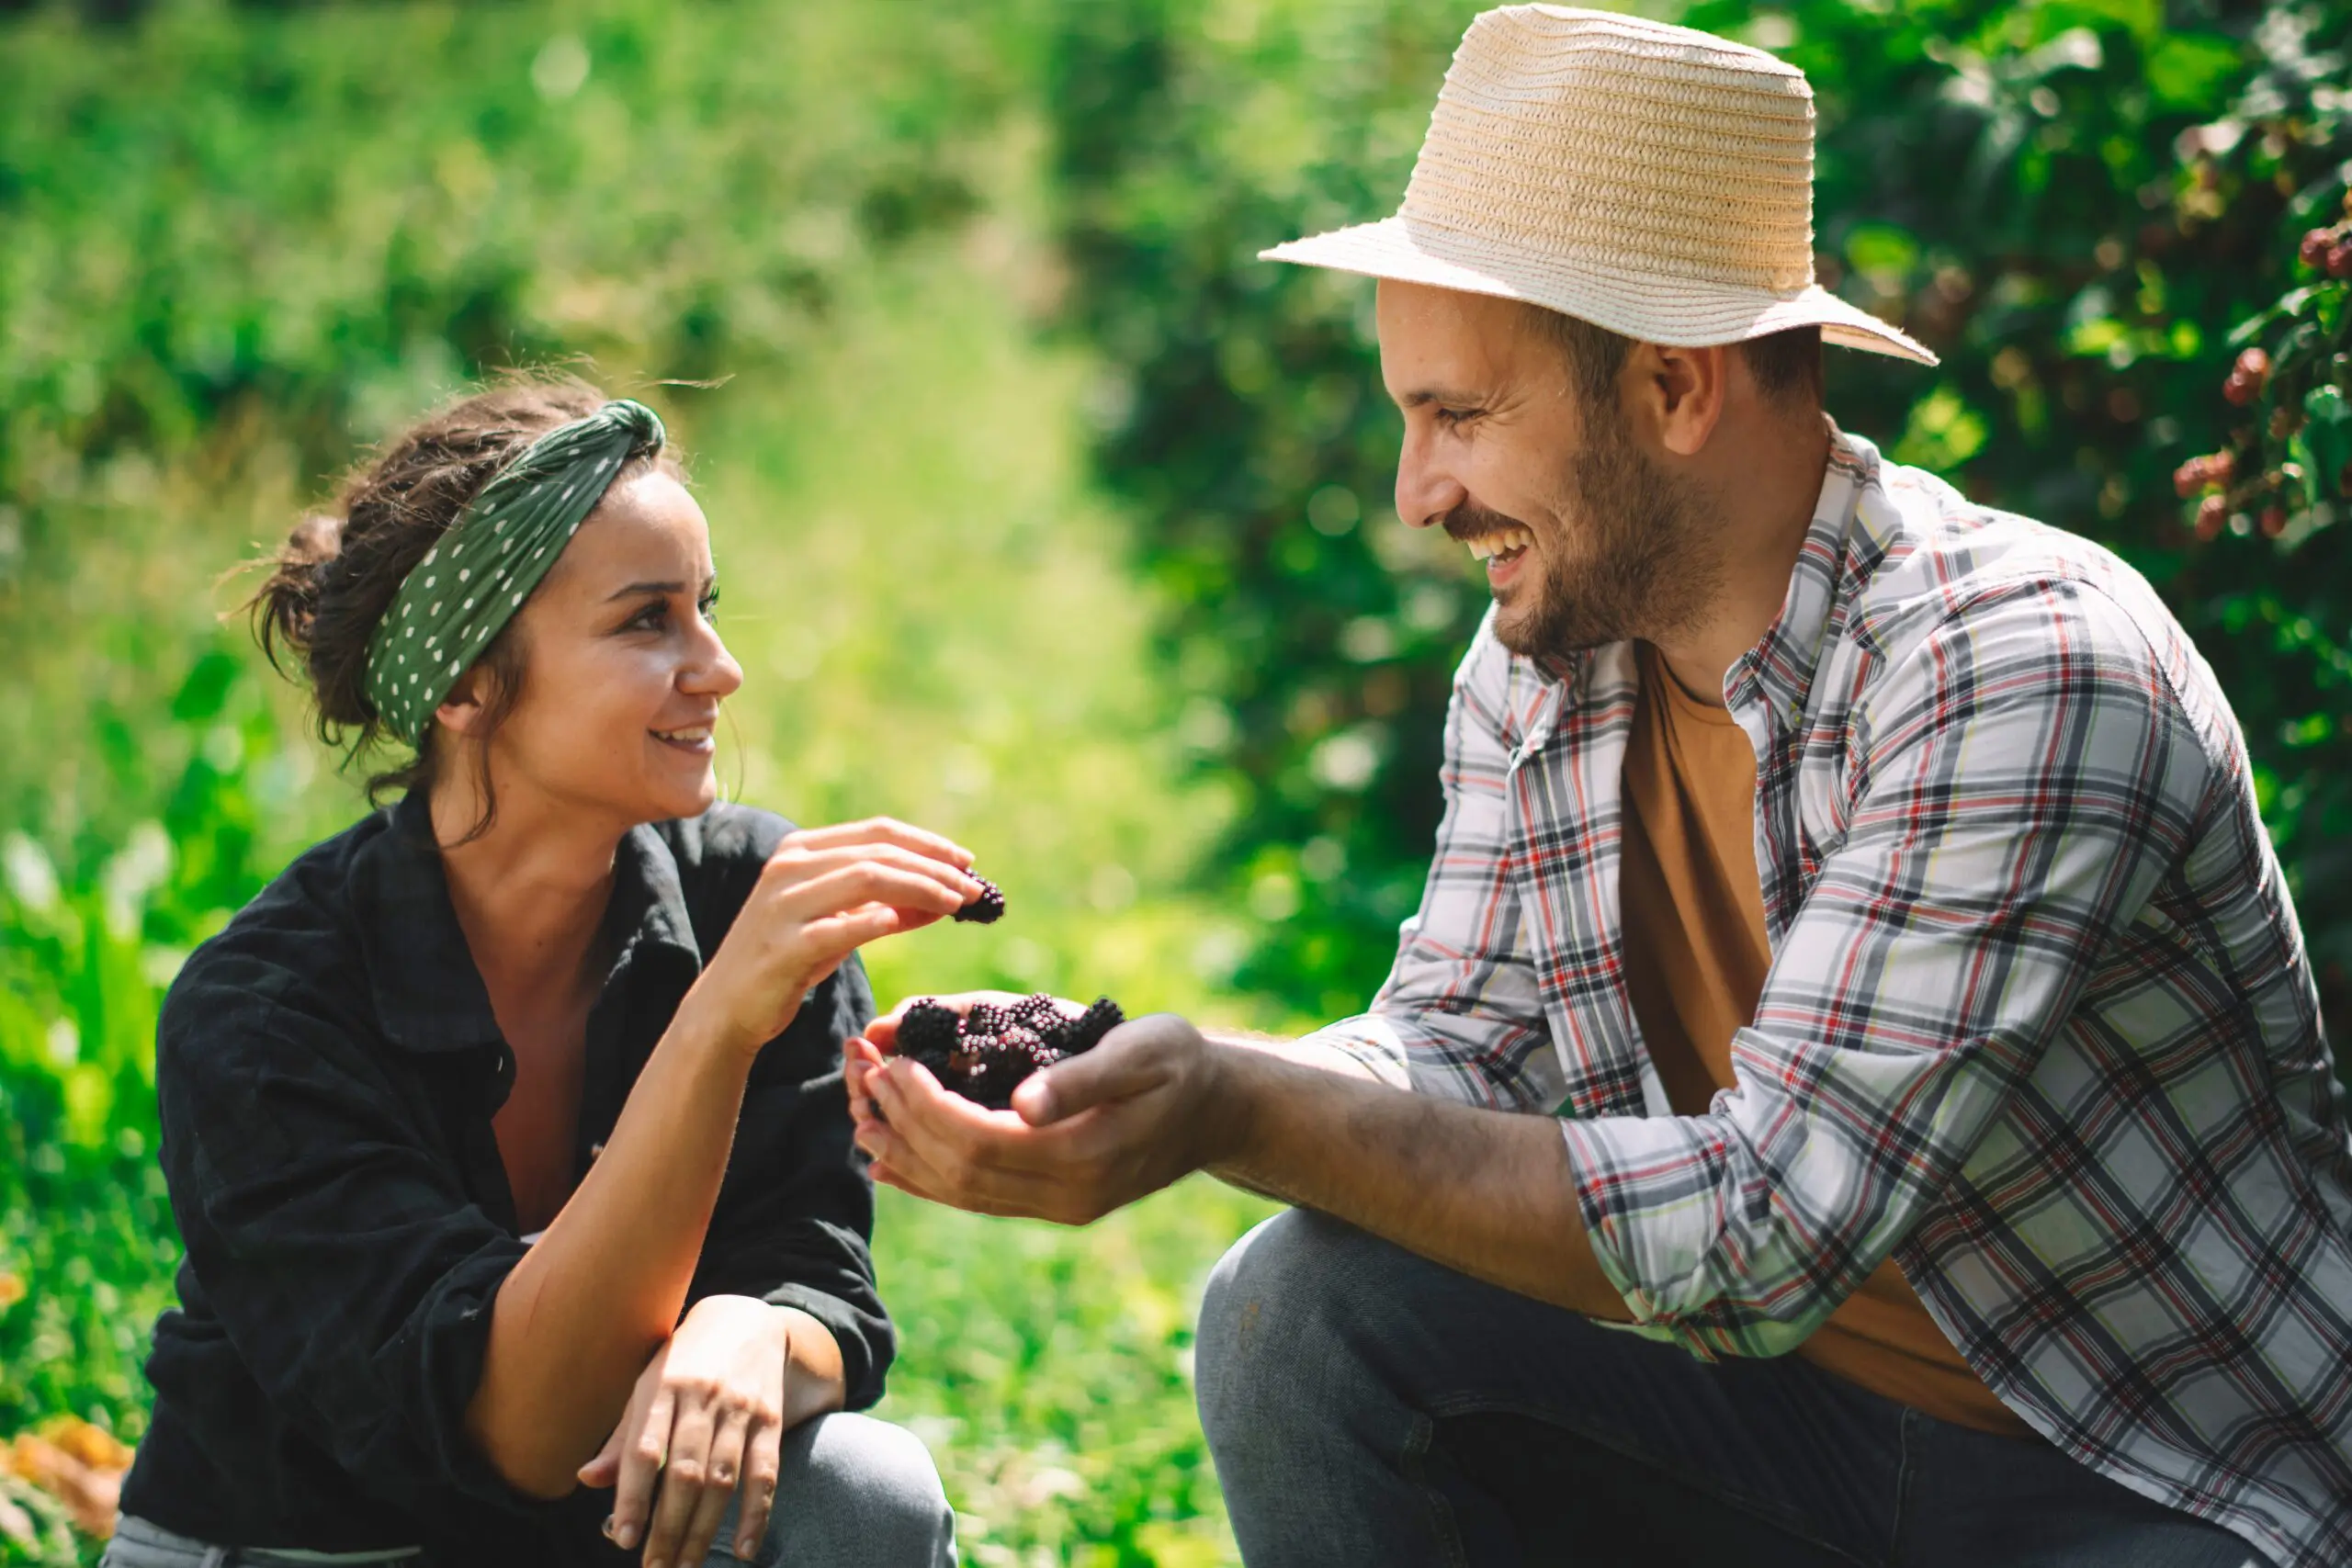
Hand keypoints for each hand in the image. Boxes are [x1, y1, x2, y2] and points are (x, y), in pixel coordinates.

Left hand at [578, 1295, 788, 1567]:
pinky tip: (743, 1549)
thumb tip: (587, 1479)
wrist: (745, 1319)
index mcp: (662, 1387)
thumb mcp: (646, 1387)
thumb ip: (622, 1437)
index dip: (634, 1496)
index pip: (645, 1449)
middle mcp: (702, 1397)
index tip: (624, 1539)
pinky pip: (764, 1473)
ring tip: (684, 1566)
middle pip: (684, 1473)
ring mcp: (740, 1409)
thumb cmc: (682, 1362)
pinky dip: (756, 1514)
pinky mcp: (770, 1421)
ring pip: (721, 1480)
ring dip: (703, 1530)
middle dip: (667, 1527)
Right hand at [684, 820, 980, 1056]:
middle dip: (935, 868)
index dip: (928, 843)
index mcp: (800, 851)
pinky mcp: (782, 946)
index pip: (877, 832)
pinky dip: (877, 920)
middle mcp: (788, 868)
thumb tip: (948, 896)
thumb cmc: (789, 963)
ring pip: (865, 877)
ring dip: (920, 887)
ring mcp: (782, 905)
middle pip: (878, 852)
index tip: (967, 862)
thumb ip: (888, 907)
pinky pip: (839, 927)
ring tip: (956, 905)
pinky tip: (906, 922)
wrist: (727, 1008)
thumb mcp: (840, 927)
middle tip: (975, 889)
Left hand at [846, 1002, 1234, 1224]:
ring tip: (861, 1115)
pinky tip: (891, 1161)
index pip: (978, 1140)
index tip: (890, 1062)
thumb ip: (1082, 1077)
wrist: (1219, 1109)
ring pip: (961, 1193)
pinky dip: (929, 1181)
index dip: (925, 1106)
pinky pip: (978, 1200)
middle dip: (901, 1124)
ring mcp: (1059, 1206)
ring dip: (905, 1155)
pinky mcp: (1053, 1203)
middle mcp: (1066, 1195)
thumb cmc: (1179, 1063)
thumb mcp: (1143, 1052)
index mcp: (1084, 1155)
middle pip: (958, 1171)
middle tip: (861, 1075)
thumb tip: (1023, 1103)